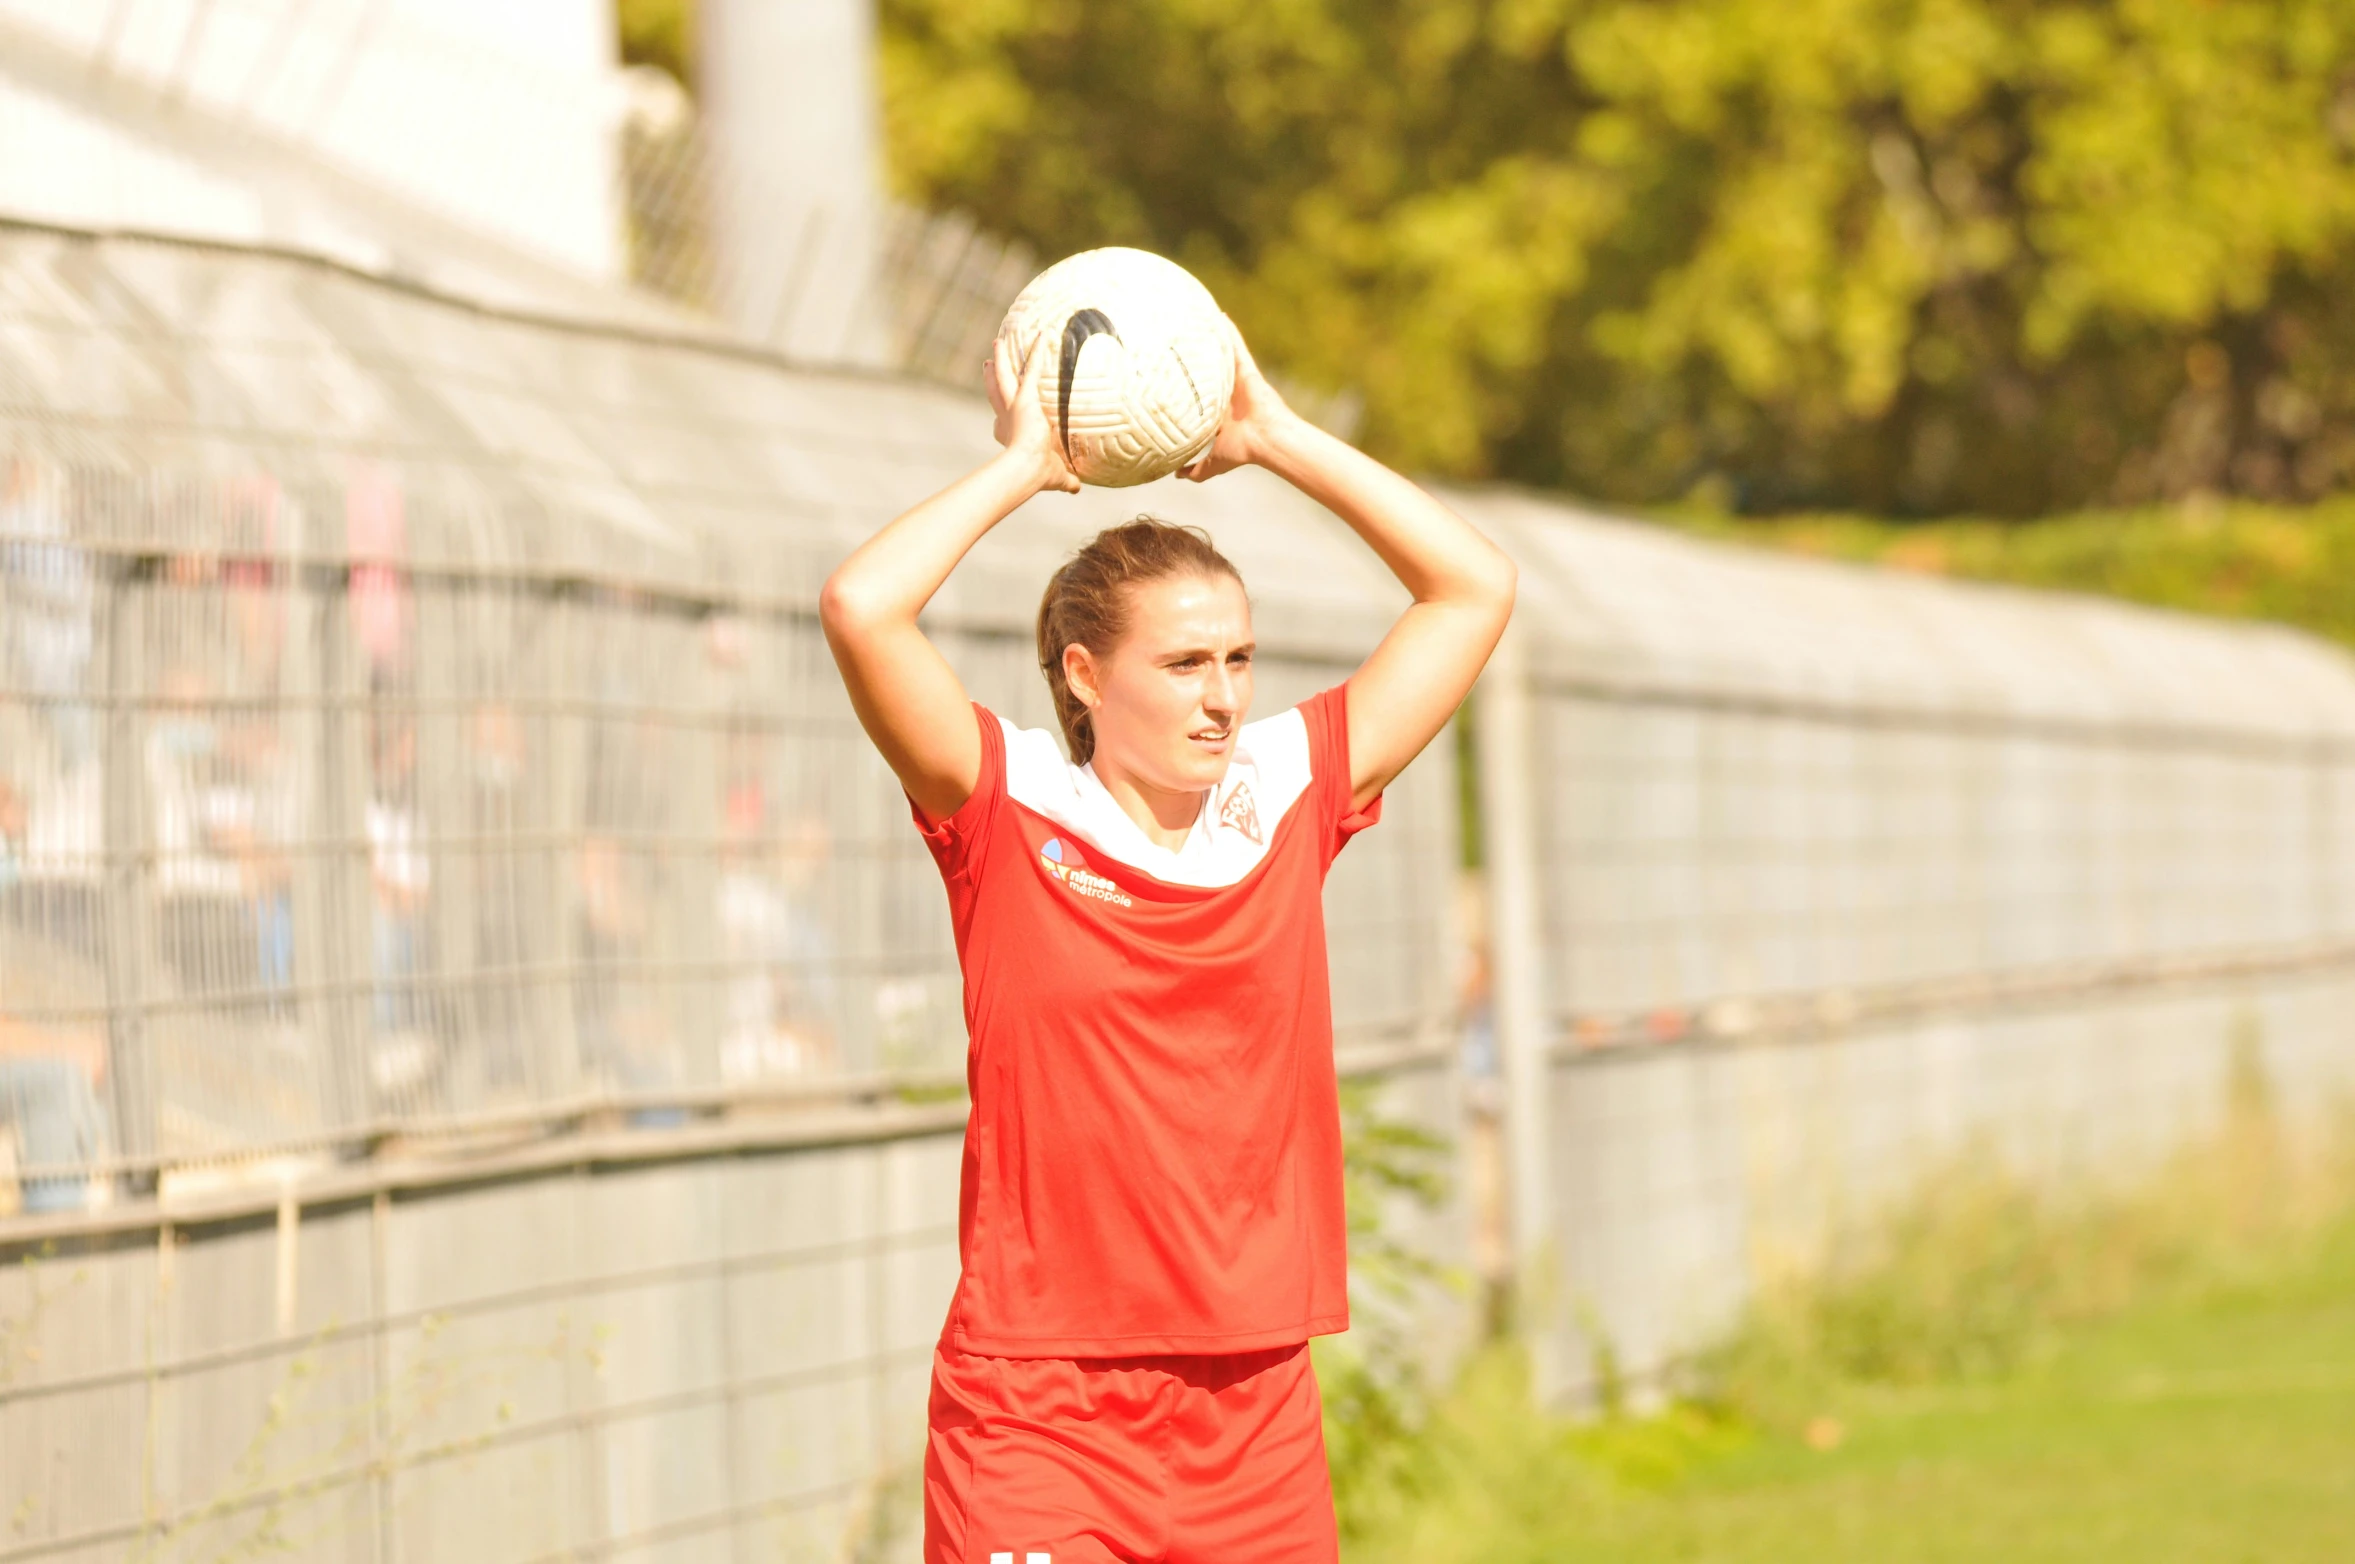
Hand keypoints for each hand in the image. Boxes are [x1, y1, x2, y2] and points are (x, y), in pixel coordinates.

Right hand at [986, 336, 1080, 494]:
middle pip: (996, 393)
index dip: (1000, 422)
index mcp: (1010, 437)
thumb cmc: (1039, 475)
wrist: (1028, 468)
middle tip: (986, 365)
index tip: (998, 421)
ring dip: (1001, 359)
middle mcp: (1006, 419)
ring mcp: (1013, 406)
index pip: (1002, 426)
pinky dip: (1036, 351)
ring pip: (1004, 377)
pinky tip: (1041, 335)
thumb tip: (1077, 488)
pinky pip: (1032, 368)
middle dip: (991, 379)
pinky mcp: (1024, 397)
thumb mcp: (1056, 477)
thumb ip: (1066, 480)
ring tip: (998, 343)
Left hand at [1181, 317, 1300, 482]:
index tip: (1175, 376)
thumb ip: (1197, 469)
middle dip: (1199, 357)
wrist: (1267, 440)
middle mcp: (1229, 393)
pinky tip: (1218, 316)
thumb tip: (1177, 475)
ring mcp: (1239, 380)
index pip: (1203, 395)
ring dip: (1213, 338)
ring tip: (1197, 319)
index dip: (1192, 386)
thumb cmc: (1244, 450)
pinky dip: (1229, 332)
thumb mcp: (1214, 461)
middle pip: (1210, 370)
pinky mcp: (1247, 370)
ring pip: (1222, 355)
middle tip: (1182, 340)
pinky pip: (1236, 347)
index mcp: (1221, 411)